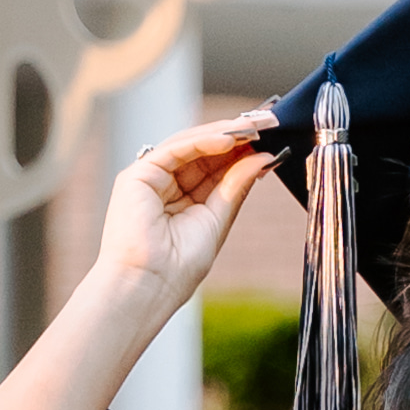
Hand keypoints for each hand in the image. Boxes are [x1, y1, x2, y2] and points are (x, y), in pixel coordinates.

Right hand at [89, 105, 279, 319]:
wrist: (148, 288)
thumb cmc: (178, 269)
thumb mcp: (217, 220)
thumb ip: (235, 186)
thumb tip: (263, 157)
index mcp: (182, 200)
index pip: (215, 166)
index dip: (242, 150)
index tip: (272, 136)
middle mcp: (164, 185)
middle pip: (204, 150)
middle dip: (237, 136)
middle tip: (269, 121)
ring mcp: (149, 178)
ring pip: (190, 144)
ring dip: (224, 133)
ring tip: (255, 126)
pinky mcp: (137, 175)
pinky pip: (175, 149)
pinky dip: (202, 141)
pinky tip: (230, 139)